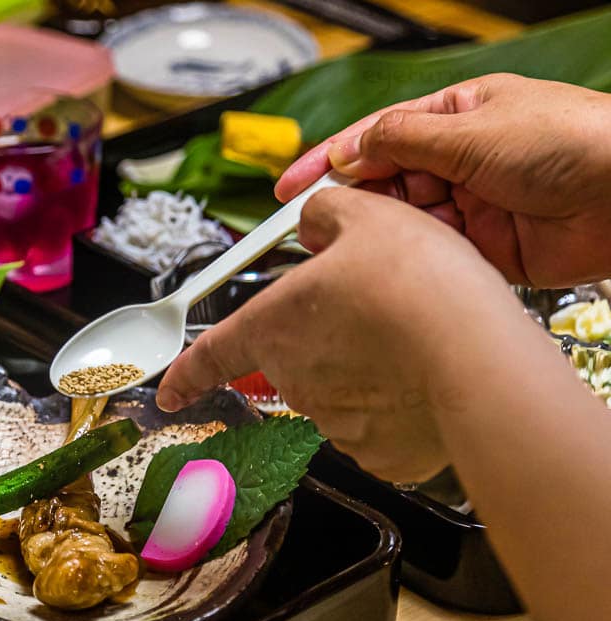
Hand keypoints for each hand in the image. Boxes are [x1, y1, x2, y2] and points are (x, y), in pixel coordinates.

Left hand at [156, 188, 536, 481]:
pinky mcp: (377, 452)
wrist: (477, 359)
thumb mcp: (365, 216)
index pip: (211, 354)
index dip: (185, 373)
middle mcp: (293, 379)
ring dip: (367, 371)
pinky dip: (398, 406)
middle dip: (328, 341)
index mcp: (272, 325)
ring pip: (343, 391)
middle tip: (379, 313)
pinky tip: (425, 379)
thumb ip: (325, 216)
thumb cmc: (419, 287)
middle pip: (298, 359)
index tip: (170, 392)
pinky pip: (381, 425)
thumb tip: (313, 221)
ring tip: (412, 341)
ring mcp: (334, 420)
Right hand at [277, 74, 610, 287]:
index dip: (329, 161)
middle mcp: (461, 161)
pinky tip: (400, 260)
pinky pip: (433, 255)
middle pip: (385, 183)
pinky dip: (414, 258)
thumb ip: (402, 142)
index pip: (376, 137)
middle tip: (314, 222)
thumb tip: (351, 151)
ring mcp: (473, 205)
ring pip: (405, 222)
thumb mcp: (471, 130)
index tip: (288, 186)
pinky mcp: (486, 250)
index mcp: (457, 118)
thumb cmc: (573, 140)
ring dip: (383, 231)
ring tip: (359, 241)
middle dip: (352, 201)